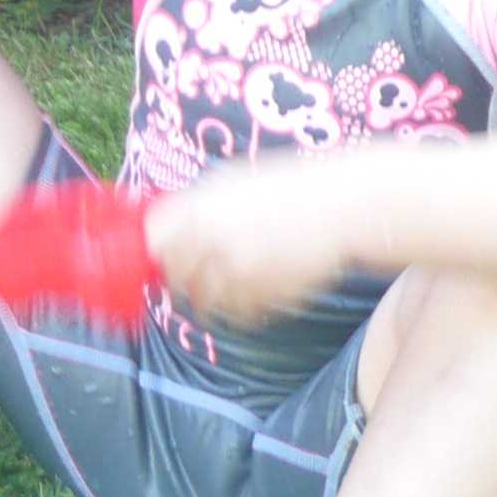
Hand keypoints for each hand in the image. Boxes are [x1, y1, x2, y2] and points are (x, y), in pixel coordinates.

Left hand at [144, 162, 344, 327]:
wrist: (342, 207)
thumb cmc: (287, 187)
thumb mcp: (232, 181)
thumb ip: (194, 205)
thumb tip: (157, 226)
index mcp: (200, 210)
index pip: (154, 241)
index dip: (157, 249)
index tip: (163, 253)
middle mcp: (212, 243)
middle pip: (173, 277)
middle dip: (180, 276)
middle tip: (193, 272)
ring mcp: (238, 275)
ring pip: (203, 302)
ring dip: (209, 295)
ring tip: (233, 276)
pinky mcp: (263, 300)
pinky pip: (236, 315)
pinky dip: (240, 306)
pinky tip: (257, 284)